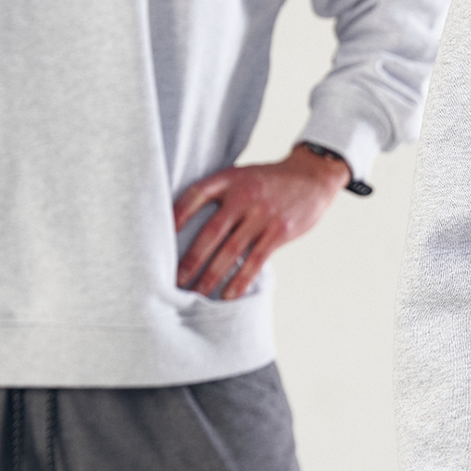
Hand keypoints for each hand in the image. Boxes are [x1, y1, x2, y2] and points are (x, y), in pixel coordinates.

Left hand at [173, 144, 347, 299]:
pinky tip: (229, 295)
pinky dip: (240, 280)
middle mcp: (245, 196)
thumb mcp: (243, 176)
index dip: (176, 216)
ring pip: (231, 251)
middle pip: (211, 231)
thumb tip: (183, 222)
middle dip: (191, 259)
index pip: (195, 195)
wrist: (312, 176)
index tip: (157, 237)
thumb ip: (220, 194)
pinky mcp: (279, 231)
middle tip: (174, 281)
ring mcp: (263, 214)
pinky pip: (256, 261)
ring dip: (212, 276)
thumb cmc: (270, 180)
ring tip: (197, 294)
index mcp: (231, 178)